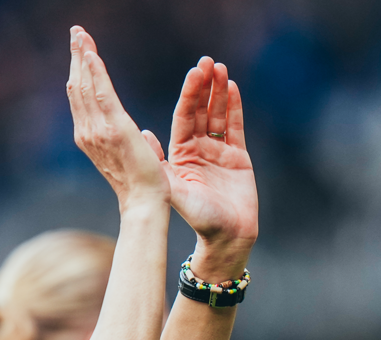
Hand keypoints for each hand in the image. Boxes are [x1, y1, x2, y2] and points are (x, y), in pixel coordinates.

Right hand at [67, 27, 169, 212]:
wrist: (143, 202)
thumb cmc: (141, 185)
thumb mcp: (134, 158)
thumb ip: (134, 142)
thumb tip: (143, 134)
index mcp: (90, 137)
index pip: (81, 97)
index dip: (79, 71)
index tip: (81, 50)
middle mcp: (87, 132)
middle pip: (77, 86)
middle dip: (76, 57)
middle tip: (76, 31)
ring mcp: (97, 130)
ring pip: (85, 86)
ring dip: (81, 57)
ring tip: (79, 34)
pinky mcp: (115, 128)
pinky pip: (101, 93)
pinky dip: (94, 72)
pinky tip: (90, 54)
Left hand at [165, 58, 258, 281]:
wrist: (228, 236)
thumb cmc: (198, 217)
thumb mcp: (174, 188)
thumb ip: (160, 162)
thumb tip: (142, 133)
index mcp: (180, 154)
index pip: (184, 117)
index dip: (189, 94)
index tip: (194, 74)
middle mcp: (197, 149)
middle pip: (201, 111)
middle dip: (204, 87)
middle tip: (207, 62)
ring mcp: (218, 152)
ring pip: (218, 115)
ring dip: (219, 92)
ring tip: (220, 68)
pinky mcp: (238, 157)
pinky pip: (235, 127)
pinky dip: (235, 107)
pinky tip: (233, 87)